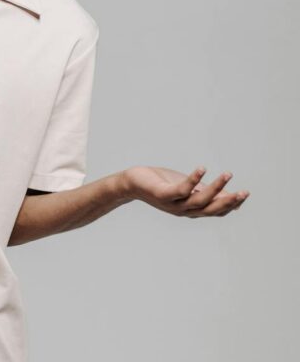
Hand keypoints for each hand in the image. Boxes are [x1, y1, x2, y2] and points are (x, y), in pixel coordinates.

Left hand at [122, 166, 249, 217]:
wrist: (132, 182)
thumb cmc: (162, 183)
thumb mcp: (188, 188)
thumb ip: (206, 192)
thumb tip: (231, 197)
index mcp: (191, 209)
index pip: (215, 211)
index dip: (231, 205)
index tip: (245, 195)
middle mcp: (184, 210)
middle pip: (210, 209)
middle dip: (228, 202)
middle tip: (244, 192)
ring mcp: (173, 204)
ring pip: (199, 200)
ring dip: (215, 188)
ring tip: (228, 174)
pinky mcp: (162, 195)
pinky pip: (181, 190)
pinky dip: (193, 180)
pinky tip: (203, 168)